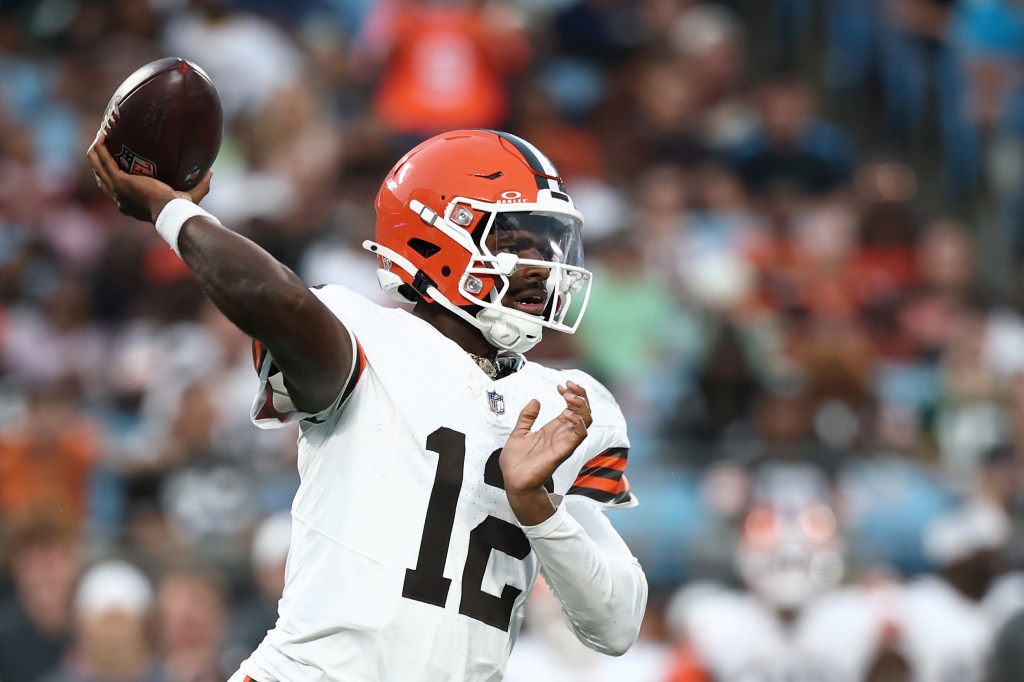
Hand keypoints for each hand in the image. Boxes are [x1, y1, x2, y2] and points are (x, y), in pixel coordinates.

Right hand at [86, 131, 211, 221]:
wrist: (172, 212)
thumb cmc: (181, 209)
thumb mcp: (190, 196)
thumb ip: (200, 185)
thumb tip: (210, 172)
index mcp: (131, 204)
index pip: (116, 191)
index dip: (113, 176)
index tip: (116, 163)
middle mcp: (120, 199)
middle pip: (102, 178)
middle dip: (100, 162)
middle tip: (104, 145)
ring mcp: (117, 190)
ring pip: (99, 168)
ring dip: (96, 152)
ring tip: (100, 137)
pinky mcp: (119, 181)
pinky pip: (104, 162)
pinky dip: (100, 150)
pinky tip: (101, 137)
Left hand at [500, 381, 591, 524]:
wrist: (513, 480)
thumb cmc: (516, 462)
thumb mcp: (519, 432)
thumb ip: (527, 416)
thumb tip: (535, 400)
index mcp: (554, 428)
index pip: (572, 407)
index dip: (572, 393)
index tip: (561, 386)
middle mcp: (562, 433)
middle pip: (583, 411)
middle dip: (580, 395)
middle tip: (568, 386)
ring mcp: (564, 441)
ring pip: (586, 420)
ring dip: (581, 405)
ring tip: (569, 396)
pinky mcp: (563, 450)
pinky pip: (579, 435)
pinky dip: (580, 422)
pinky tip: (570, 414)